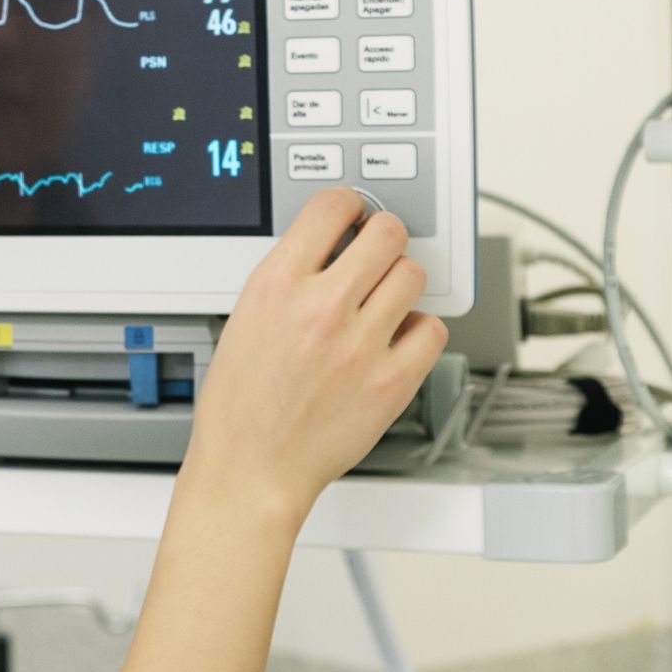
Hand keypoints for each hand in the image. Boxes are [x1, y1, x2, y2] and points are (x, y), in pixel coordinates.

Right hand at [184, 186, 449, 524]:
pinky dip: (418, 329)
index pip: (332, 206)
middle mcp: (321, 306)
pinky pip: (431, 329)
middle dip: (383, 237)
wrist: (251, 467)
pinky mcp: (392, 380)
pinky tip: (396, 338)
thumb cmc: (240, 404)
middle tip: (377, 251)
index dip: (349, 205)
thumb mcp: (245, 318)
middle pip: (386, 233)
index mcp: (276, 284)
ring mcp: (361, 344)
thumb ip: (289, 279)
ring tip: (385, 299)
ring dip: (401, 281)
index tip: (353, 214)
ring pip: (413, 276)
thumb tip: (329, 250)